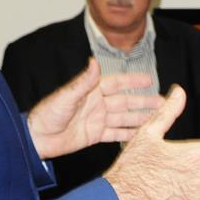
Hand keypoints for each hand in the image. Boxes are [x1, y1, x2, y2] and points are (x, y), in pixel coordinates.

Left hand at [27, 60, 159, 158]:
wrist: (36, 138)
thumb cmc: (46, 114)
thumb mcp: (66, 96)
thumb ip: (83, 81)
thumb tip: (94, 61)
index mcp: (91, 92)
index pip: (117, 84)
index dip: (133, 82)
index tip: (150, 80)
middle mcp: (97, 104)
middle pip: (126, 102)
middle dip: (144, 102)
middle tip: (163, 103)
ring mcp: (97, 120)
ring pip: (124, 118)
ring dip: (141, 118)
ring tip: (158, 119)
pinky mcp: (94, 135)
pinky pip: (116, 134)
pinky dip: (129, 134)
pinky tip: (142, 135)